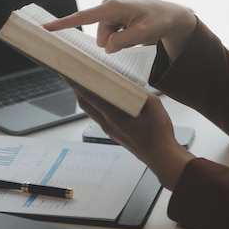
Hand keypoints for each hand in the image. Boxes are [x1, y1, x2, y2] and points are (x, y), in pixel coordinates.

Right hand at [43, 0, 196, 60]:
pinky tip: (132, 31)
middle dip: (116, 43)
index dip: (63, 24)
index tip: (44, 28)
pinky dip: (121, 40)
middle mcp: (106, 7)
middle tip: (135, 34)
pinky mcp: (111, 20)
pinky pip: (110, 39)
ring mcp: (108, 14)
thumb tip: (106, 47)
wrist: (167, 15)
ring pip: (106, 42)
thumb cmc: (158, 21)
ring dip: (120, 41)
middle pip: (101, 39)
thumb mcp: (144, 33)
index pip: (82, 18)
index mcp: (111, 7)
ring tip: (135, 31)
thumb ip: (123, 41)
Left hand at [69, 80, 194, 189]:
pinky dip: (96, 104)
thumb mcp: (153, 106)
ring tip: (83, 83)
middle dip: (76, 87)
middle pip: (84, 103)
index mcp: (113, 116)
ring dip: (85, 96)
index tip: (68, 72)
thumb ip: (140, 92)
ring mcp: (109, 129)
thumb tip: (131, 84)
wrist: (160, 156)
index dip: (76, 83)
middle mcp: (107, 124)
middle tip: (71, 74)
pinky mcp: (114, 132)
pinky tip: (102, 98)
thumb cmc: (157, 135)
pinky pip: (100, 115)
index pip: (89, 96)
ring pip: (91, 110)